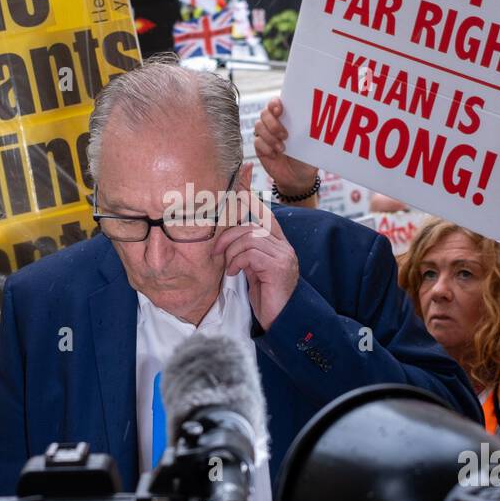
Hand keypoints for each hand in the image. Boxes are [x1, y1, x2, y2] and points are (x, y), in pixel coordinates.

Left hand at [212, 175, 298, 329]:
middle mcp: (283, 246)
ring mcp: (283, 255)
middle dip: (228, 235)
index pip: (263, 212)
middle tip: (217, 250)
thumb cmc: (265, 297)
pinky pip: (251, 253)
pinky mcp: (279, 266)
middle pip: (250, 225)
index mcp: (277, 243)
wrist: (282, 320)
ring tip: (229, 266)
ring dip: (232, 252)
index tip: (239, 179)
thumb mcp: (251, 270)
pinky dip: (237, 262)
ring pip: (249, 238)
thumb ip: (245, 252)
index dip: (249, 196)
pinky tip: (235, 273)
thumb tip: (226, 239)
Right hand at [253, 97, 317, 196]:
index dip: (274, 103)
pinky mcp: (260, 147)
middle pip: (264, 113)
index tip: (279, 110)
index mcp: (287, 118)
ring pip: (259, 126)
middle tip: (285, 135)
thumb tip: (310, 123)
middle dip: (272, 123)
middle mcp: (274, 123)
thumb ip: (307, 134)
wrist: (298, 177)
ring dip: (270, 137)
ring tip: (282, 148)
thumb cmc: (306, 158)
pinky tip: (275, 155)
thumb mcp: (310, 146)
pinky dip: (266, 148)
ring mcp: (266, 135)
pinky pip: (257, 142)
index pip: (276, 103)